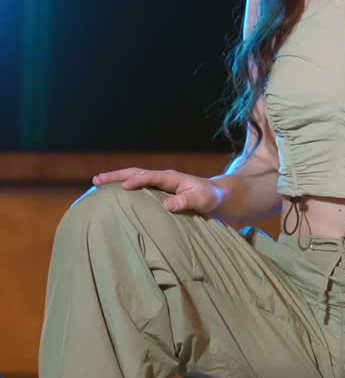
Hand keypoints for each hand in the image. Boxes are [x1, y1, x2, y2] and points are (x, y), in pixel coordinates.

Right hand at [91, 167, 225, 215]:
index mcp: (171, 178)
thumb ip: (186, 202)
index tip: (124, 187)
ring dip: (116, 180)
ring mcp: (158, 183)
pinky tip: (111, 194)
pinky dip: (123, 187)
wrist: (215, 196)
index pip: (150, 177)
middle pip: (135, 172)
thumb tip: (168, 205)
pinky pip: (137, 187)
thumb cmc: (208, 197)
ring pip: (133, 178)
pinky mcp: (156, 191)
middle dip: (116, 175)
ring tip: (97, 183)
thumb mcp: (201, 200)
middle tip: (96, 179)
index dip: (138, 180)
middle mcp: (162, 178)